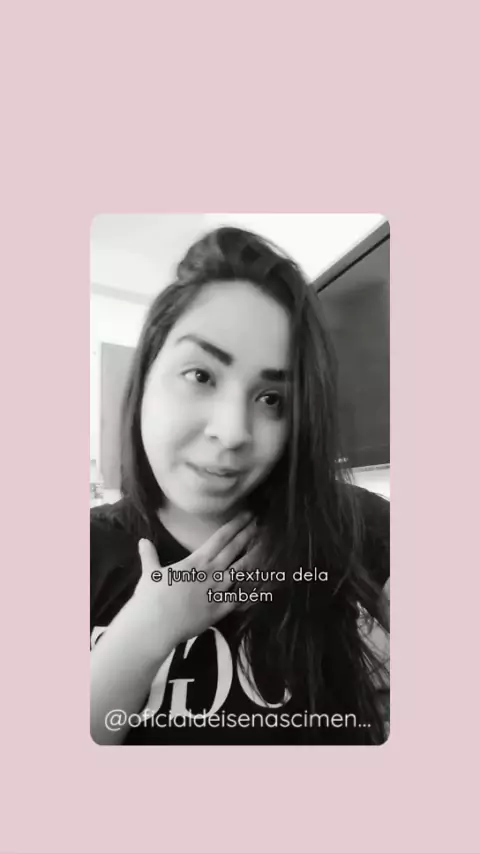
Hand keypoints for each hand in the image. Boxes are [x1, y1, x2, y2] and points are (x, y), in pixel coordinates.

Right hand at [134, 511, 257, 646]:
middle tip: (261, 524)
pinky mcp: (219, 611)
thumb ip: (149, 555)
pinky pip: (240, 600)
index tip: (248, 515)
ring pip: (242, 572)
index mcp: (196, 561)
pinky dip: (253, 592)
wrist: (154, 626)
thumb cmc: (150, 598)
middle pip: (235, 550)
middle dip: (249, 535)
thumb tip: (142, 541)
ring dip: (255, 558)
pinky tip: (265, 585)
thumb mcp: (149, 573)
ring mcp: (217, 592)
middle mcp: (211, 573)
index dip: (236, 525)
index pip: (221, 538)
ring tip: (268, 548)